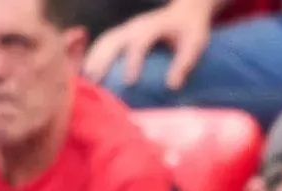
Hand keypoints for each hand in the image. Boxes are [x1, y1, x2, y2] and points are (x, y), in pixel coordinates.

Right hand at [83, 0, 211, 89]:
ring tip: (87, 79)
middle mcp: (134, 26)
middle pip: (112, 41)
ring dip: (94, 58)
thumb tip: (172, 86)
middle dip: (102, 61)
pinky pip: (105, 42)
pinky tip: (90, 70)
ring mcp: (126, 28)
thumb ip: (184, 64)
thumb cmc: (191, 30)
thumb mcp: (194, 46)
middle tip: (96, 83)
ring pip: (105, 41)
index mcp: (151, 27)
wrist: (186, 12)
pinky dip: (95, 54)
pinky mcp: (123, 33)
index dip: (133, 62)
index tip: (129, 82)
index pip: (139, 44)